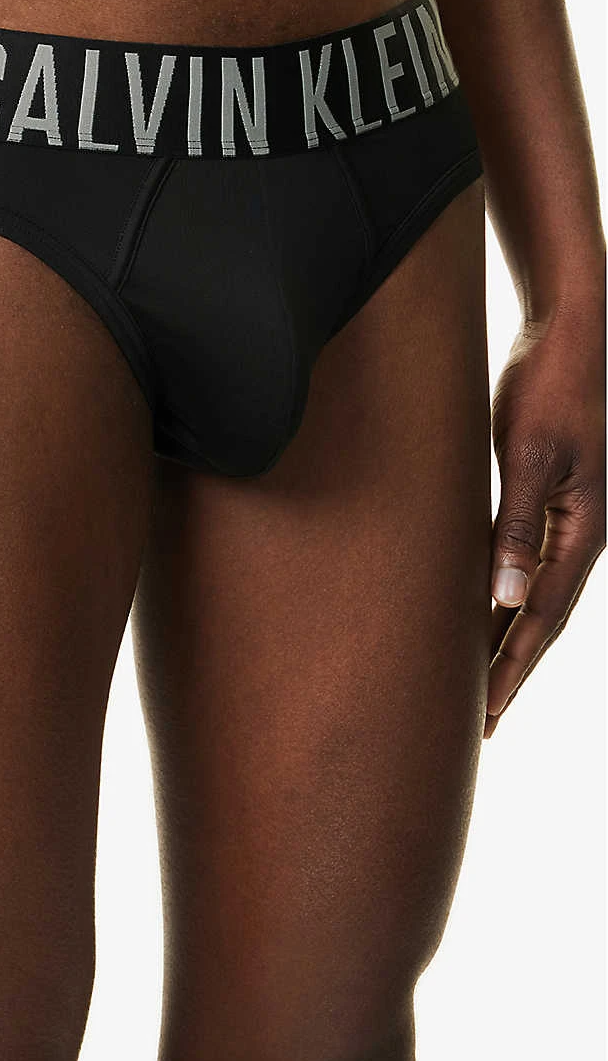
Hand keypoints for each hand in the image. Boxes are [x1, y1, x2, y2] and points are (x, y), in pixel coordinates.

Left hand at [487, 310, 604, 735]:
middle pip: (543, 620)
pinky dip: (507, 597)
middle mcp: (582, 534)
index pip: (540, 620)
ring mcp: (571, 518)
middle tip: (480, 724)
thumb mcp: (531, 456)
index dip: (510, 670)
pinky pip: (530, 565)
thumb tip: (506, 600)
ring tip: (478, 682)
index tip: (484, 716)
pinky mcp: (552, 498)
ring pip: (537, 596)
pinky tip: (483, 610)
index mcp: (582, 532)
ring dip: (509, 640)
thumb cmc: (549, 388)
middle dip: (511, 672)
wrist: (570, 335)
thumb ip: (518, 528)